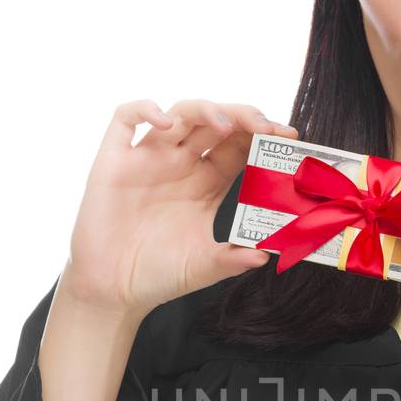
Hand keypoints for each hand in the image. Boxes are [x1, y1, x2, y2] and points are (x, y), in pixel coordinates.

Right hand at [62, 98, 298, 319]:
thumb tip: (264, 255)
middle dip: (243, 117)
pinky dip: (144, 109)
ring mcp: (148, 159)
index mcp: (207, 183)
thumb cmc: (159, 274)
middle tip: (265, 127)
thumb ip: (232, 259)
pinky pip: (125, 119)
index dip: (262, 138)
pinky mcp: (114, 161)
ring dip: (206, 110)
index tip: (287, 138)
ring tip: (226, 124)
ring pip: (180, 114)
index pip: (239, 147)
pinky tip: (165, 122)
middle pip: (216, 124)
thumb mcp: (203, 267)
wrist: (113, 290)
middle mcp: (180, 164)